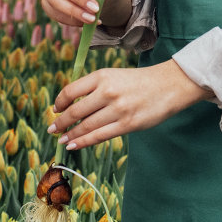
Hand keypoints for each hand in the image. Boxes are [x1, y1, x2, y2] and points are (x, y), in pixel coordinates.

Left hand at [47, 60, 208, 150]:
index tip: (56, 109)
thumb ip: (94, 88)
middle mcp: (107, 91)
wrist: (169, 85)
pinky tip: (74, 145)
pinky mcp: (127, 124)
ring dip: (70, 135)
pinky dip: (83, 142)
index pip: (71, 91)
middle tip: (52, 129)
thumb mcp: (114, 76)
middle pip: (75, 111)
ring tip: (62, 140)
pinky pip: (99, 136)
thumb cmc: (139, 82)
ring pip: (86, 126)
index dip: (59, 102)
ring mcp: (117, 109)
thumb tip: (71, 107)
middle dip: (61, 123)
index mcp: (102, 76)